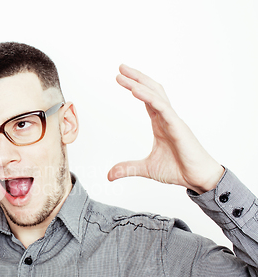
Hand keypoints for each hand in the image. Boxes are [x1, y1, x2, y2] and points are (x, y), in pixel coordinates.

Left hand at [107, 64, 223, 193]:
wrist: (198, 179)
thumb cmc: (178, 169)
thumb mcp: (146, 169)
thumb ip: (127, 168)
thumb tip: (109, 175)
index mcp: (160, 123)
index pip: (146, 99)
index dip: (134, 87)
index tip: (121, 78)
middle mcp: (166, 117)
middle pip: (150, 90)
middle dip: (136, 77)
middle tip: (121, 67)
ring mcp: (172, 120)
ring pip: (155, 94)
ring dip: (139, 82)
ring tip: (124, 74)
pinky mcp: (178, 126)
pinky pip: (162, 107)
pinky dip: (148, 97)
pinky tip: (135, 90)